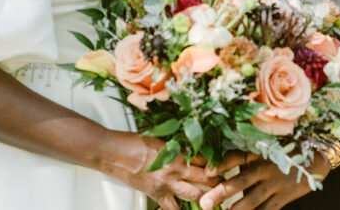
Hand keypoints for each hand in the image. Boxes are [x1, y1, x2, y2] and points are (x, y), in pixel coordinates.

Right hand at [104, 133, 220, 209]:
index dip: (218, 162)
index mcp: (178, 150)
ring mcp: (167, 184)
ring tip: (215, 199)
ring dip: (207, 198)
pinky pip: (174, 209)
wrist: (112, 152)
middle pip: (206, 178)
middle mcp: (176, 168)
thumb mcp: (159, 137)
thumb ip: (176, 144)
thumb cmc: (133, 141)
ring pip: (196, 195)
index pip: (206, 158)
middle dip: (219, 182)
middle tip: (227, 183)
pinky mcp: (157, 195)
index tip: (227, 164)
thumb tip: (190, 146)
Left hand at [198, 151, 329, 209]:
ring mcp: (275, 184)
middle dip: (221, 193)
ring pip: (252, 200)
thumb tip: (220, 160)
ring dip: (236, 209)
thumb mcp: (267, 146)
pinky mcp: (284, 197)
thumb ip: (247, 152)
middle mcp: (265, 168)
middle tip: (205, 203)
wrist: (317, 157)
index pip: (236, 156)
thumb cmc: (285, 149)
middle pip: (240, 181)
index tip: (207, 172)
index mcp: (259, 152)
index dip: (221, 164)